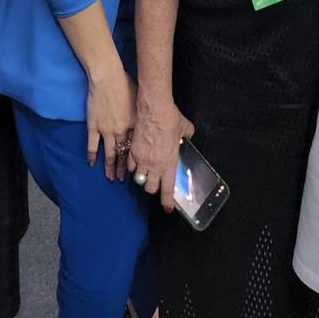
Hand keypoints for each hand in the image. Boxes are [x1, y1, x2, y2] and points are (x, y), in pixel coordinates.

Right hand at [85, 64, 135, 181]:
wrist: (108, 78)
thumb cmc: (125, 85)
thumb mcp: (139, 100)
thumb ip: (142, 114)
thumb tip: (149, 122)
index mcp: (134, 125)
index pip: (135, 147)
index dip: (136, 160)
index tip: (137, 170)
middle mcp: (121, 131)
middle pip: (122, 154)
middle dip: (123, 169)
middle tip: (123, 180)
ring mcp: (106, 130)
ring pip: (108, 153)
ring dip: (109, 167)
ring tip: (110, 178)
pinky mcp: (94, 126)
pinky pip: (92, 145)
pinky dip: (92, 156)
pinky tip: (91, 164)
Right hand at [128, 94, 193, 211]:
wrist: (154, 110)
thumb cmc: (170, 119)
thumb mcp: (184, 128)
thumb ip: (186, 135)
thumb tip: (188, 134)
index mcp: (168, 164)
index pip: (167, 190)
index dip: (166, 202)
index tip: (167, 208)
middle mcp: (154, 166)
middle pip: (149, 188)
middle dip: (153, 188)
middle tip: (156, 182)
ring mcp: (141, 160)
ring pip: (138, 179)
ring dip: (142, 178)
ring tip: (145, 172)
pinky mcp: (132, 151)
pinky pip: (130, 166)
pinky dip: (132, 167)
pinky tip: (136, 162)